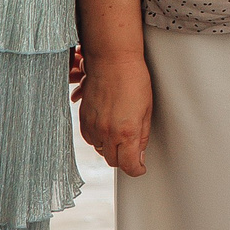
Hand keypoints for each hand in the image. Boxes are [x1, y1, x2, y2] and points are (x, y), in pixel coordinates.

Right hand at [75, 49, 152, 175]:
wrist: (112, 60)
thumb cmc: (133, 79)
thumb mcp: (146, 109)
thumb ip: (142, 135)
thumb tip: (140, 155)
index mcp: (127, 131)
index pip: (129, 165)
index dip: (136, 170)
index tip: (140, 167)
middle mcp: (107, 131)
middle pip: (113, 160)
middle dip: (124, 159)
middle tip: (132, 150)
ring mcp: (93, 125)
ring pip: (100, 150)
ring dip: (110, 148)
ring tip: (119, 135)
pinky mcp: (83, 117)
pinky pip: (89, 138)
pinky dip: (97, 138)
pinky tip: (107, 127)